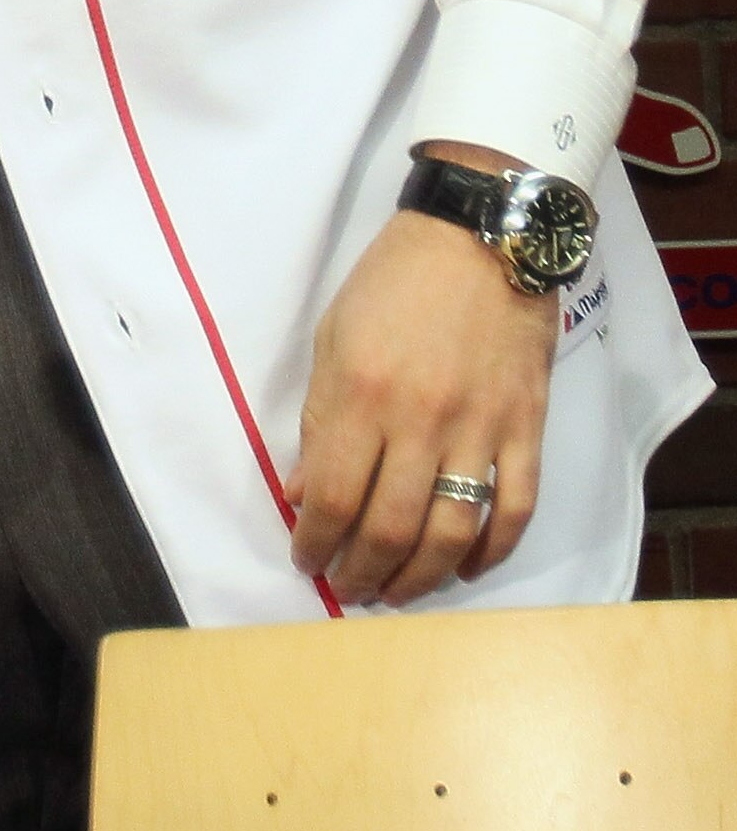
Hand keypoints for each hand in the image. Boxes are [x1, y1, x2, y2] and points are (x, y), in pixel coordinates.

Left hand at [288, 154, 559, 606]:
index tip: (306, 560)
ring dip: (419, 577)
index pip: (333, 496)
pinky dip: (491, 552)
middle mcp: (421, 420)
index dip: (315, 542)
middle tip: (348, 588)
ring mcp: (481, 428)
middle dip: (361, 572)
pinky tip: (464, 569)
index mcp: (363, 394)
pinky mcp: (527, 428)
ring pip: (451, 533)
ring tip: (394, 592)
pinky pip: (514, 509)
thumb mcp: (333, 338)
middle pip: (390, 528)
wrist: (481, 238)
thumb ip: (319, 421)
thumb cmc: (393, 282)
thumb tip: (303, 495)